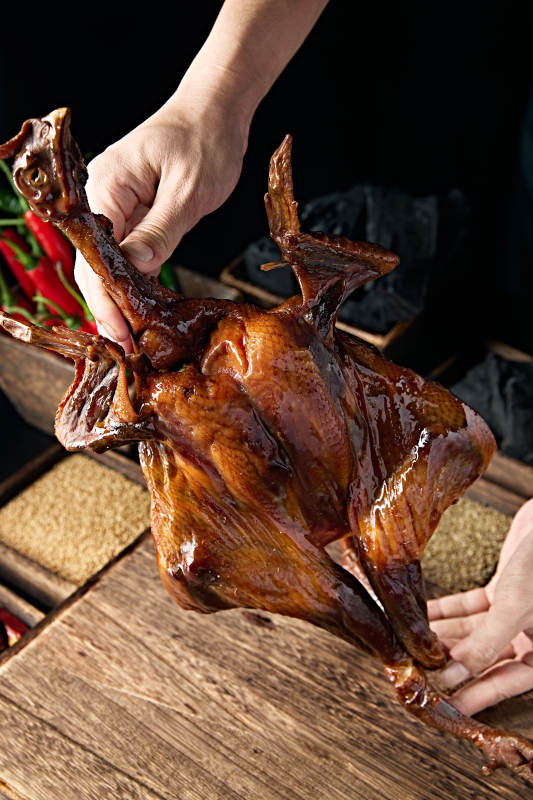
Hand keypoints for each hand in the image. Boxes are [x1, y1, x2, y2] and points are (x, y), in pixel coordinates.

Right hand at [74, 98, 247, 350]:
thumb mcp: (188, 191)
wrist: (215, 112)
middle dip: (109, 306)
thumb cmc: (205, 140)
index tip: (120, 333)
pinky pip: (128, 251)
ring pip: (110, 261)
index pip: (96, 254)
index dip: (105, 299)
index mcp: (108, 187)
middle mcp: (104, 197)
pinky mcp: (134, 211)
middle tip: (128, 346)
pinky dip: (134, 279)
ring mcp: (118, 204)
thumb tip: (136, 269)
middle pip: (95, 262)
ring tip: (134, 336)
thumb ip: (160, 231)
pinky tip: (143, 307)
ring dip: (120, 297)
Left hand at [428, 498, 532, 713]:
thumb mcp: (515, 609)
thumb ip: (484, 645)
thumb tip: (454, 676)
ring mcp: (515, 614)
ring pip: (473, 633)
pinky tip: (423, 617)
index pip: (504, 683)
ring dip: (444, 637)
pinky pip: (470, 608)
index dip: (473, 695)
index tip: (443, 705)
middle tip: (418, 671)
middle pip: (485, 659)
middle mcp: (530, 637)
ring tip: (412, 645)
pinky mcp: (503, 591)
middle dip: (451, 664)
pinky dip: (448, 611)